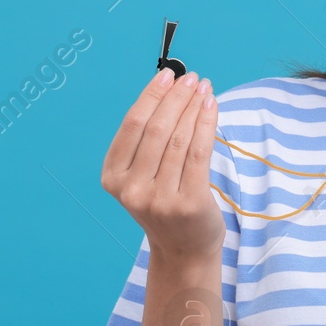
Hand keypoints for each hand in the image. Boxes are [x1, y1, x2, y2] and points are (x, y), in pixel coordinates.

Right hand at [101, 66, 223, 258]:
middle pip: (156, 129)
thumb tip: (170, 90)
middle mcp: (132, 190)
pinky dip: (207, 124)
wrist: (183, 250)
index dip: (151, 95)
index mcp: (113, 178)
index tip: (168, 75)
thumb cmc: (166, 204)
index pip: (132, 125)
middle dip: (176, 97)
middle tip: (191, 78)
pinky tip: (211, 107)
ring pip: (179, 139)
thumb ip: (147, 142)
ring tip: (204, 88)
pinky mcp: (188, 203)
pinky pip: (199, 153)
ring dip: (194, 107)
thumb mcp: (143, 177)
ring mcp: (159, 199)